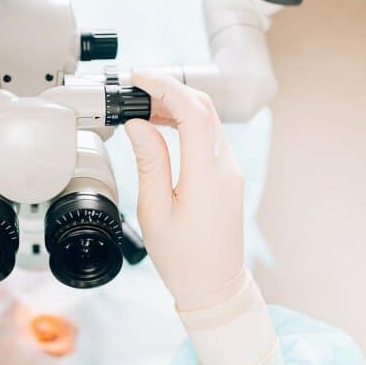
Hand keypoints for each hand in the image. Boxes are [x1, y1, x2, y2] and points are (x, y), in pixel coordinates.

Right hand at [124, 71, 244, 310]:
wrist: (214, 286)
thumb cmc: (182, 258)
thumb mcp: (155, 211)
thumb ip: (149, 162)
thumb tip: (138, 124)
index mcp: (206, 175)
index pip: (191, 111)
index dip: (164, 86)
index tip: (138, 78)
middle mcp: (225, 167)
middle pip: (204, 107)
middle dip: (169, 90)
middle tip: (136, 90)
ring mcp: (230, 170)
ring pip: (207, 120)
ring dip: (177, 106)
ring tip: (143, 109)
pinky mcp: (227, 176)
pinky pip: (208, 137)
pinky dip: (186, 123)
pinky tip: (163, 128)